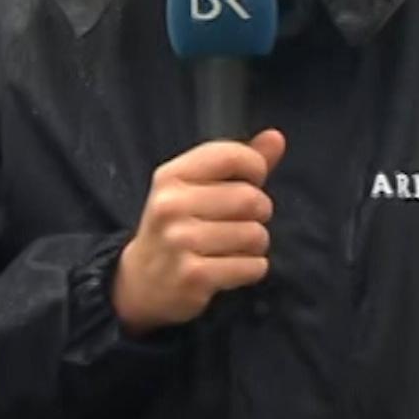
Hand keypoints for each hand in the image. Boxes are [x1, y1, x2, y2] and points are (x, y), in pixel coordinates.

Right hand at [112, 130, 284, 334]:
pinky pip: (253, 267)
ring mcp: (180, 242)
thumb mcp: (195, 188)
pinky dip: (252, 269)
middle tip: (242, 222)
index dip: (255, 168)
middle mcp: (171, 206)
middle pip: (250, 198)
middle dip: (259, 212)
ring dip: (255, 244)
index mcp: (171, 176)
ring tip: (234, 247)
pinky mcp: (194, 276)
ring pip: (255, 234)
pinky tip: (230, 269)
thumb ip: (236, 162)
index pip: (231, 156)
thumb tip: (276, 137)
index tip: (251, 182)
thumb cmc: (177, 227)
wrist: (141, 281)